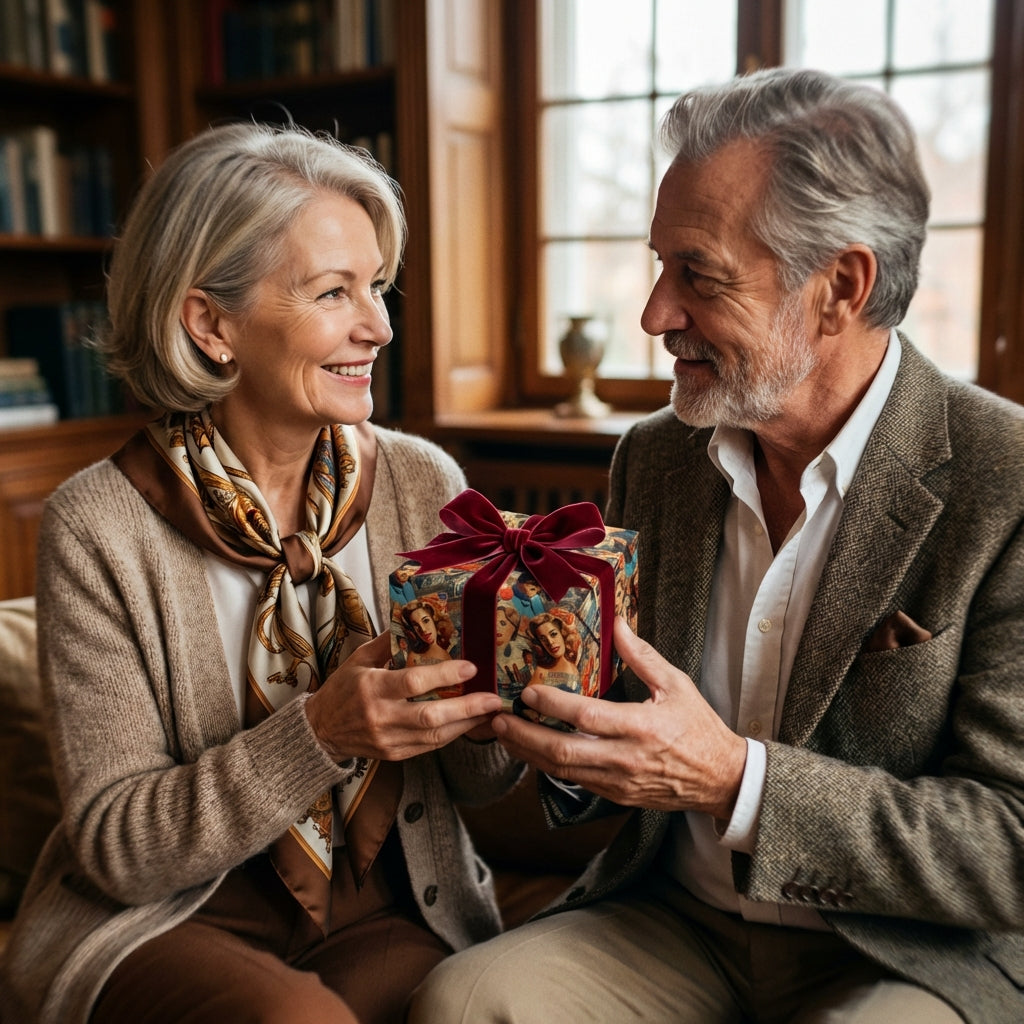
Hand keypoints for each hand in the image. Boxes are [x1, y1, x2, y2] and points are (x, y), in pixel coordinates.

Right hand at [306, 632, 501, 761]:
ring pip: (434, 737)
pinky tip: (467, 723)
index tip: (470, 668)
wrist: (320, 731)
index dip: (444, 675)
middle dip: (466, 708)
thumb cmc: (342, 690)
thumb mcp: (358, 659)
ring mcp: (388, 740)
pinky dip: (451, 735)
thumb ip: (386, 642)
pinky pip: (429, 747)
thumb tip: (413, 619)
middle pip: (430, 716)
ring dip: (466, 724)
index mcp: (372, 688)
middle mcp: (381, 716)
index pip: (413, 682)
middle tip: (492, 698)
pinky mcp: (394, 755)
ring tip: (489, 711)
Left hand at [491, 618, 747, 818]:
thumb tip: (619, 624)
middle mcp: (625, 758)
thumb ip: (643, 656)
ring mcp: (618, 781)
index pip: (587, 717)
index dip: (553, 705)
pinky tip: (532, 752)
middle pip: (563, 751)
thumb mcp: (676, 685)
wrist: (720, 779)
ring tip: (504, 735)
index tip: (528, 692)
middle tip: (498, 720)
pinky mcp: (615, 796)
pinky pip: (574, 782)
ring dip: (529, 754)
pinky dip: (549, 767)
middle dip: (526, 737)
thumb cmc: (699, 728)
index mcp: (641, 726)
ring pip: (563, 772)